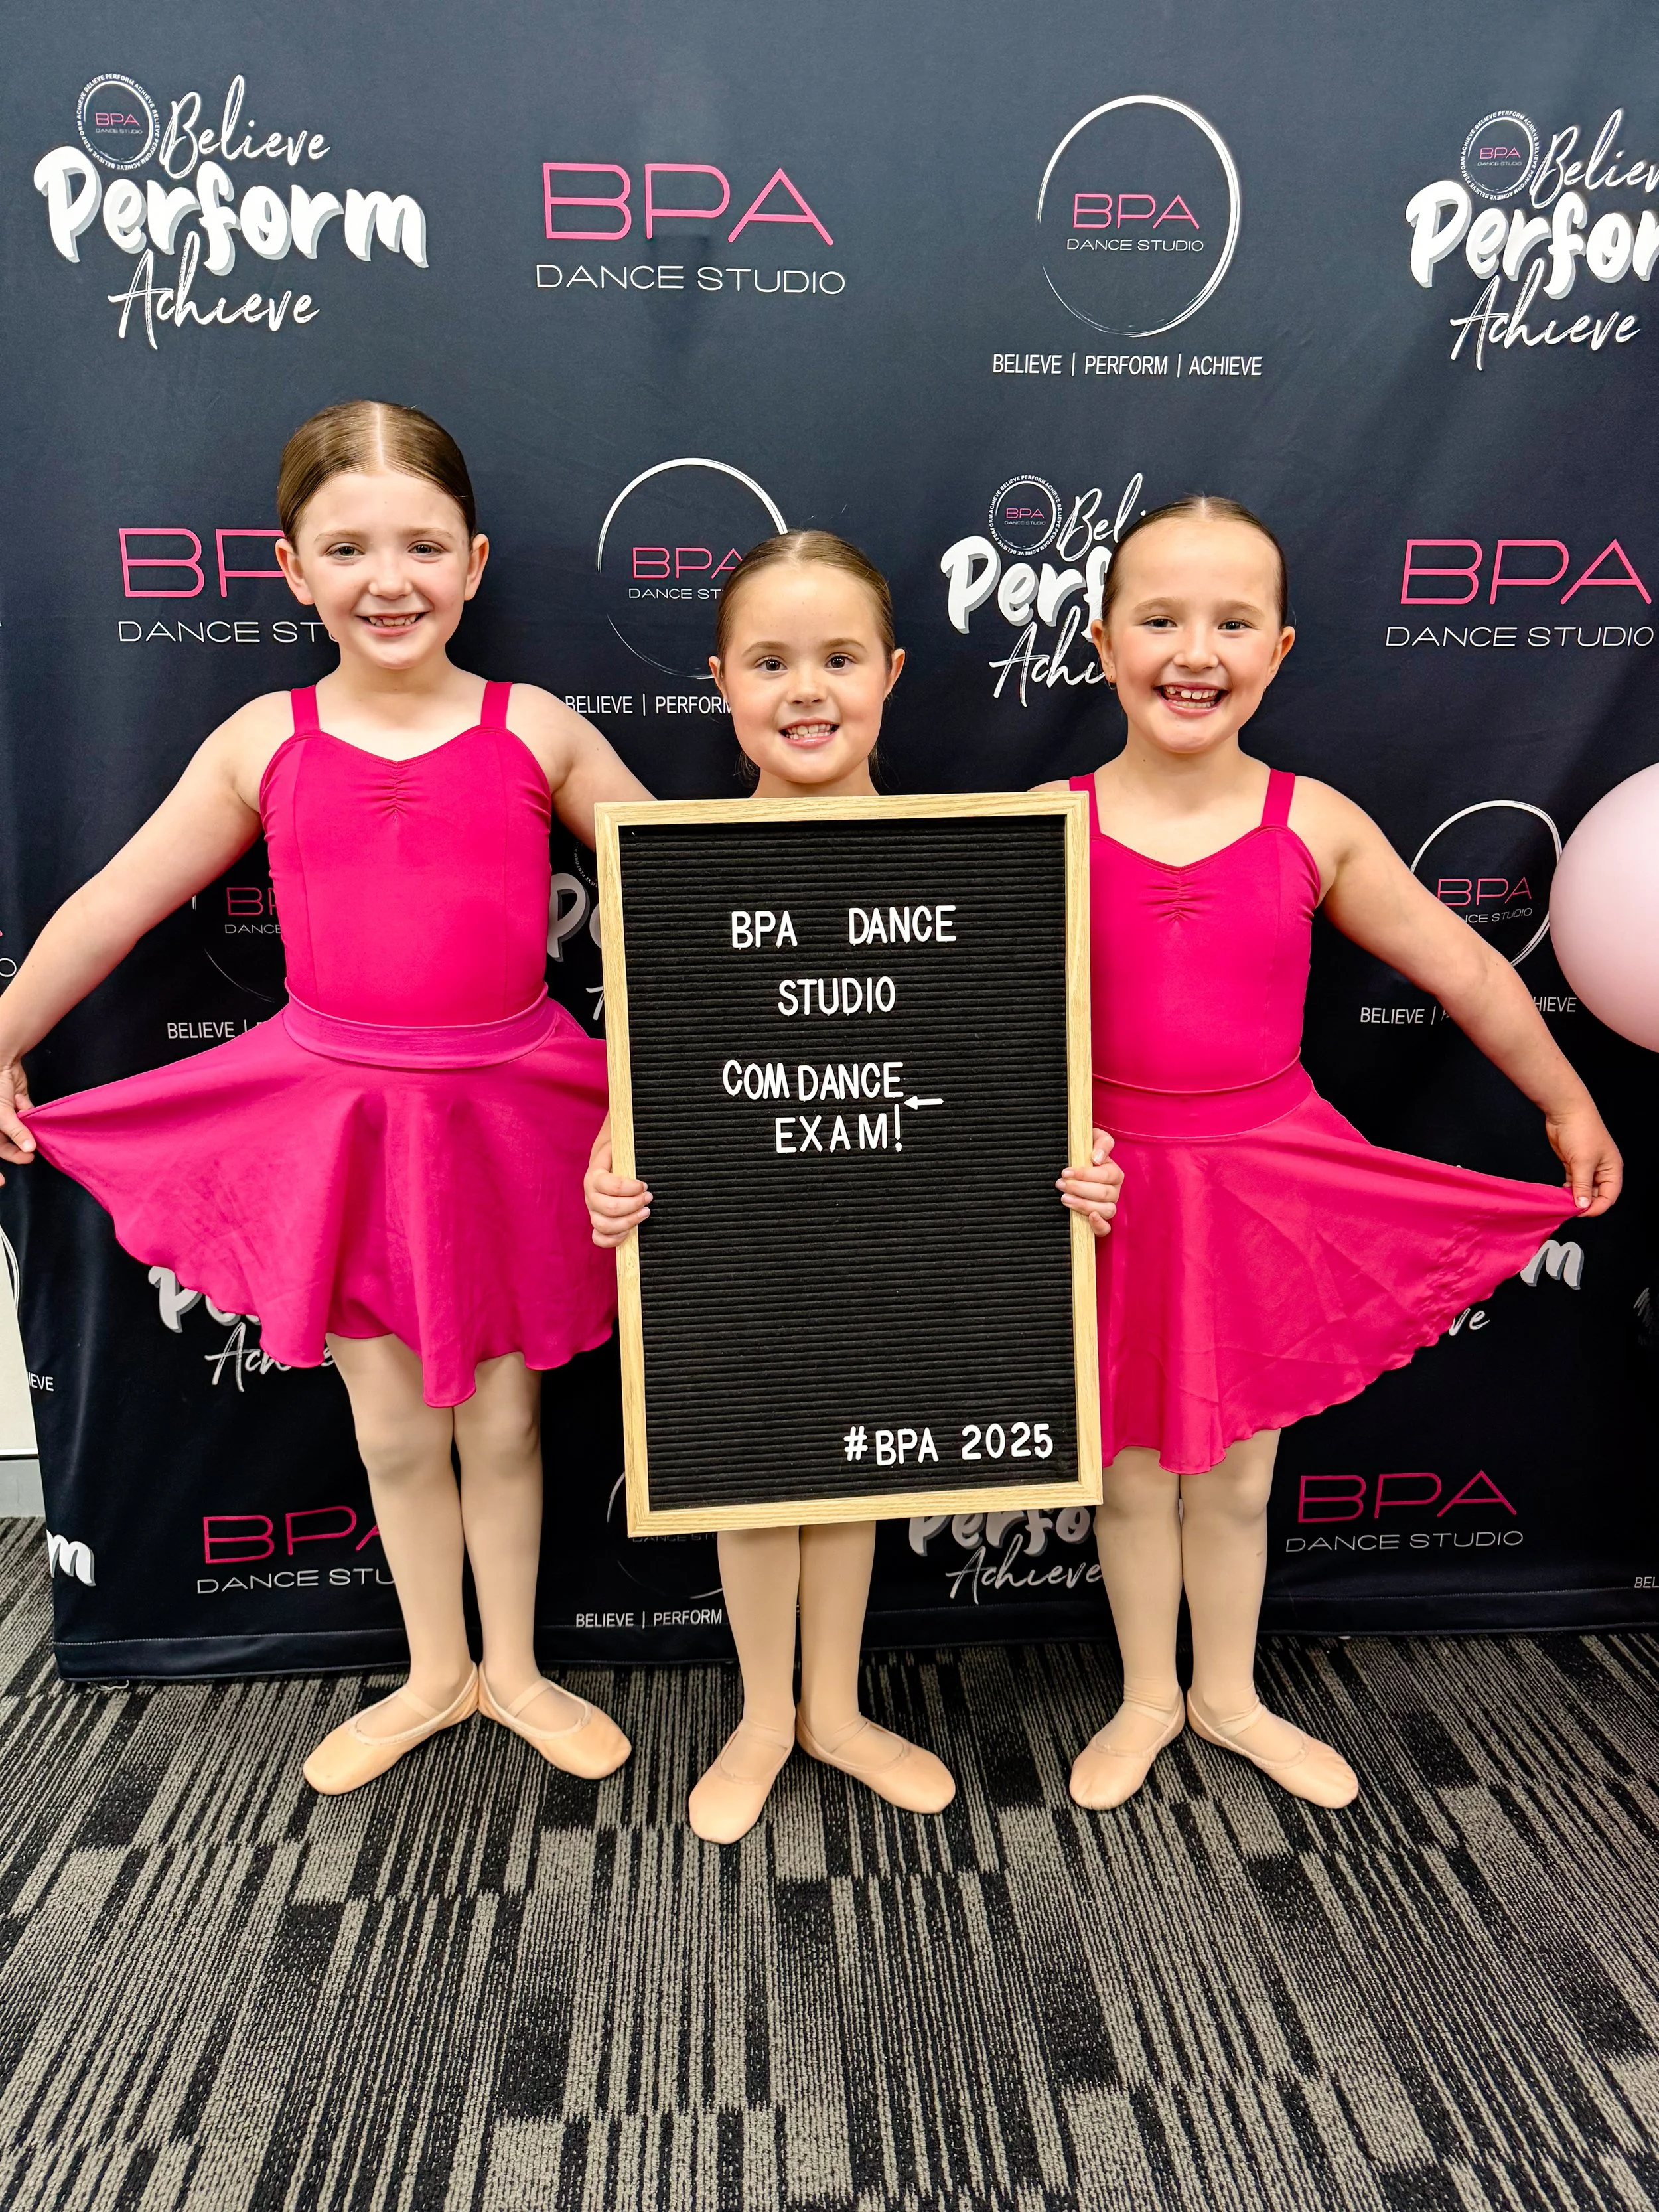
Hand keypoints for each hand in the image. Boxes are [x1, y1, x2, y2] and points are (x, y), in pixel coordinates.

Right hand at [0, 1059, 35, 1184]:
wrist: (0, 1061)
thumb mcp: (1, 1114)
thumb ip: (15, 1131)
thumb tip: (28, 1150)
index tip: (1, 1183)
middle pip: (5, 1145)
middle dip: (17, 1150)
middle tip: (30, 1157)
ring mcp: (7, 1115)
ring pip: (20, 1131)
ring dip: (25, 1131)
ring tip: (29, 1131)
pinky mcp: (19, 1105)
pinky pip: (28, 1115)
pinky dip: (28, 1112)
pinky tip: (19, 1100)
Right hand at [584, 1131, 650, 1247]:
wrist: (606, 1164)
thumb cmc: (617, 1157)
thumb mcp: (619, 1148)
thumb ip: (625, 1149)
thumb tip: (638, 1149)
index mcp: (594, 1176)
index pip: (609, 1185)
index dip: (629, 1187)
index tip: (644, 1185)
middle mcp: (590, 1196)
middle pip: (609, 1208)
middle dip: (633, 1204)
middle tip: (648, 1198)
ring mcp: (593, 1212)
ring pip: (604, 1225)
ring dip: (627, 1222)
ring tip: (645, 1213)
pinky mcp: (598, 1224)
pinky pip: (598, 1239)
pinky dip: (613, 1240)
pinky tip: (629, 1232)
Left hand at [1057, 1127, 1120, 1237]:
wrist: (1071, 1165)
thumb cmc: (1083, 1151)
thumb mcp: (1093, 1139)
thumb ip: (1101, 1143)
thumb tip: (1097, 1159)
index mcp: (1113, 1173)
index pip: (1106, 1175)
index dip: (1085, 1174)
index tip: (1066, 1172)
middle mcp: (1114, 1191)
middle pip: (1104, 1194)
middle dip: (1079, 1189)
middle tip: (1061, 1184)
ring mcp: (1108, 1206)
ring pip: (1106, 1210)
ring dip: (1084, 1205)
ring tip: (1065, 1198)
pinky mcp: (1099, 1221)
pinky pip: (1105, 1229)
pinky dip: (1099, 1225)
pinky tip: (1089, 1217)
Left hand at [1545, 1101, 1621, 1216]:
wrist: (1566, 1112)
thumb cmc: (1581, 1131)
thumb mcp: (1583, 1162)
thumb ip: (1582, 1185)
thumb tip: (1582, 1205)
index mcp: (1612, 1169)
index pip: (1609, 1196)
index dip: (1597, 1207)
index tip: (1581, 1212)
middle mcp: (1602, 1170)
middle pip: (1596, 1195)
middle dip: (1584, 1202)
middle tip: (1569, 1208)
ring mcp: (1587, 1167)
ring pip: (1583, 1190)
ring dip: (1574, 1197)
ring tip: (1563, 1201)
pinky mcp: (1573, 1164)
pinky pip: (1573, 1183)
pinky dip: (1568, 1189)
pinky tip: (1560, 1193)